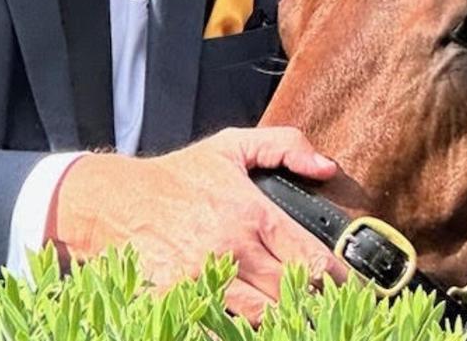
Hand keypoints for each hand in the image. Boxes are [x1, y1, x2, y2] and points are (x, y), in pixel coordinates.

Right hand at [49, 127, 348, 322]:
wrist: (114, 203)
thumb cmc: (179, 176)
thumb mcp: (230, 147)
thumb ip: (284, 145)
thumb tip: (327, 168)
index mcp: (252, 215)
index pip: (313, 260)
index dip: (339, 278)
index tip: (352, 286)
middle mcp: (232, 251)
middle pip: (294, 295)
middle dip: (316, 302)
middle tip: (329, 306)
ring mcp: (205, 282)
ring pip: (263, 320)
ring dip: (283, 320)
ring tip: (297, 317)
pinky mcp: (180, 303)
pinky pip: (221, 330)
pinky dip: (239, 330)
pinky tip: (251, 323)